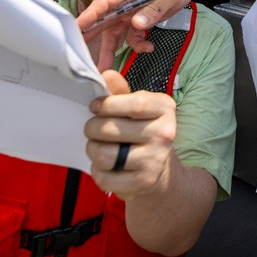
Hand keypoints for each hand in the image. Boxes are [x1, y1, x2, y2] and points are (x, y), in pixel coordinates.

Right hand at [77, 0, 199, 60]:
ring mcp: (131, 11)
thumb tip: (137, 24)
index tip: (78, 27)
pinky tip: (149, 48)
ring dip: (110, 49)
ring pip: (115, 32)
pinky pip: (132, 36)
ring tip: (103, 68)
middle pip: (104, 19)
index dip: (91, 15)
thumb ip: (154, 9)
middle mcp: (126, 0)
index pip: (106, 2)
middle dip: (90, 35)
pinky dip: (138, 44)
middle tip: (77, 51)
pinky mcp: (139, 20)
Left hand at [85, 70, 177, 200]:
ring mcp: (154, 160)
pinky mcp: (142, 182)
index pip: (134, 104)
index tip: (94, 106)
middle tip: (93, 129)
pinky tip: (107, 166)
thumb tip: (106, 74)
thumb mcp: (136, 110)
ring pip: (104, 154)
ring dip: (93, 150)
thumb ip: (120, 93)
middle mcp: (164, 134)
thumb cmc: (143, 134)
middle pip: (111, 129)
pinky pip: (104, 176)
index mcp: (165, 109)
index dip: (108, 104)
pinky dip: (98, 171)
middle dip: (92, 128)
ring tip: (98, 147)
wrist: (160, 173)